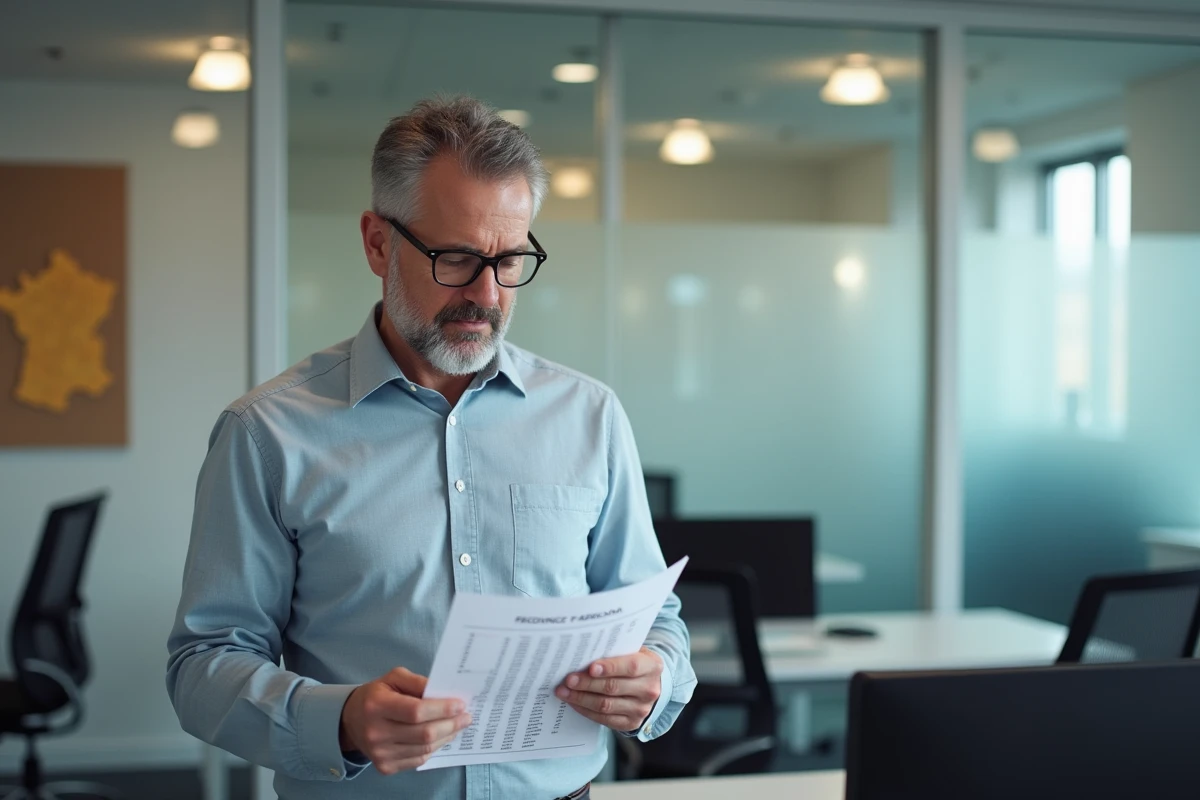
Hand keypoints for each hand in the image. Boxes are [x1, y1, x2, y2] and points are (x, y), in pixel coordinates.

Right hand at [339, 667, 471, 774]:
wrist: (351, 720)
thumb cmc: (377, 695)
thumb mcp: (394, 678)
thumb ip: (418, 682)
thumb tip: (444, 693)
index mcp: (376, 705)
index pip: (416, 711)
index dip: (442, 709)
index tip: (460, 704)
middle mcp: (376, 732)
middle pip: (424, 734)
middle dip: (451, 724)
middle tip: (466, 716)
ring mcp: (380, 753)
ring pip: (424, 749)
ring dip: (446, 737)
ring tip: (458, 725)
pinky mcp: (385, 767)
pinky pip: (418, 760)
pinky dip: (434, 748)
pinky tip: (442, 737)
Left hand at [555, 647, 662, 732]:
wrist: (650, 686)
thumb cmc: (635, 664)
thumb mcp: (633, 652)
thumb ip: (615, 652)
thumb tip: (584, 653)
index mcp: (652, 667)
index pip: (630, 667)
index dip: (610, 667)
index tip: (590, 667)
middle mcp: (649, 690)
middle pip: (613, 687)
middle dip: (587, 683)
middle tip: (568, 679)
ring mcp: (641, 709)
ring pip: (606, 705)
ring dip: (581, 698)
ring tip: (564, 691)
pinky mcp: (631, 723)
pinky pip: (604, 719)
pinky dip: (586, 710)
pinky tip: (574, 702)